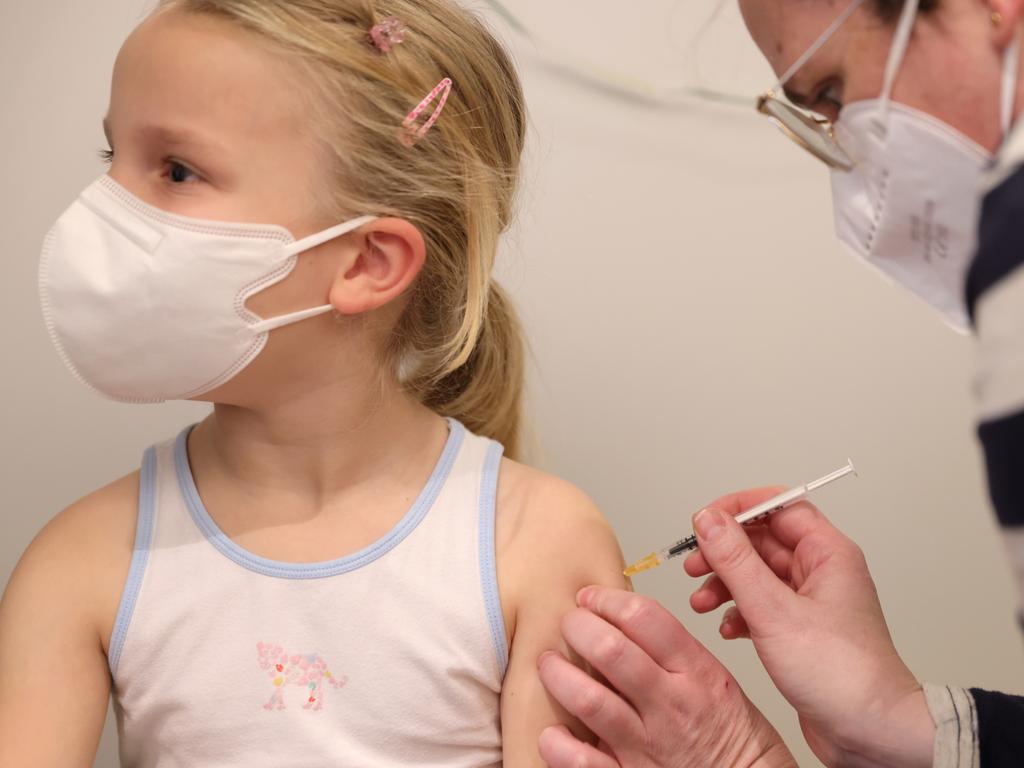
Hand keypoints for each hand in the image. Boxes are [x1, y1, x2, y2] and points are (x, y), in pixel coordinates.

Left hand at [537, 588, 796, 767]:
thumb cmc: (729, 732)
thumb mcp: (714, 677)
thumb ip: (669, 649)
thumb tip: (616, 618)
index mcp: (695, 672)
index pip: (644, 617)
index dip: (607, 599)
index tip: (589, 597)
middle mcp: (670, 705)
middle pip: (611, 651)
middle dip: (578, 627)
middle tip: (568, 623)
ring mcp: (648, 745)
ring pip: (589, 700)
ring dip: (558, 675)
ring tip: (548, 664)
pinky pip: (582, 762)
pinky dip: (559, 744)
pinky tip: (553, 731)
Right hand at [685, 490, 934, 767]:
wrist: (872, 733)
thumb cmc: (844, 676)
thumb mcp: (774, 611)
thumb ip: (736, 561)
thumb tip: (709, 520)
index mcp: (828, 554)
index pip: (779, 506)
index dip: (738, 509)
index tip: (705, 522)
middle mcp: (822, 572)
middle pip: (763, 541)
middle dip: (723, 552)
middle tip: (695, 565)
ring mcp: (811, 602)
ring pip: (758, 574)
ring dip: (725, 583)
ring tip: (701, 600)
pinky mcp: (801, 630)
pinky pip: (761, 605)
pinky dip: (738, 611)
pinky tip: (725, 627)